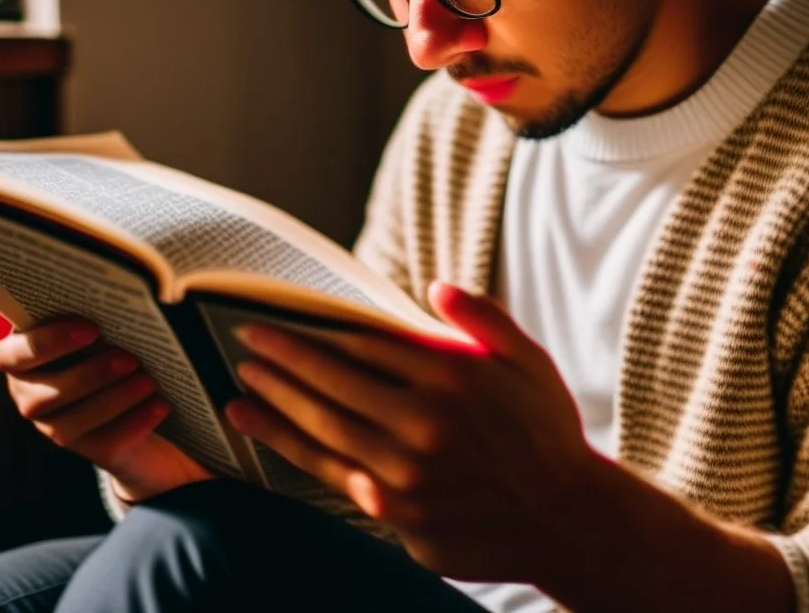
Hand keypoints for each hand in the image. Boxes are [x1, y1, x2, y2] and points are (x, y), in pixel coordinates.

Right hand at [0, 293, 211, 502]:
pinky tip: (161, 406)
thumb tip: (47, 268)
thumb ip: (75, 300)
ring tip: (148, 380)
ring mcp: (58, 428)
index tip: (89, 326)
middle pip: (37, 395)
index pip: (10, 354)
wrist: (157, 402)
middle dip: (84, 375)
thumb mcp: (103, 319)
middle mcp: (30, 395)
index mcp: (22, 357)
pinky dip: (134, 423)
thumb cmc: (119, 340)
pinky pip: (106, 444)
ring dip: (111, 400)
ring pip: (69, 424)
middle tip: (128, 356)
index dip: (44, 342)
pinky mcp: (93, 451)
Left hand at [222, 281, 597, 582]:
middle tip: (245, 340)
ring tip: (240, 384)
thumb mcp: (527, 362)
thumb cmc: (546, 432)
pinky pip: (334, 475)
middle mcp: (425, 424)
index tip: (276, 318)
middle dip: (283, 359)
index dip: (313, 330)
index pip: (364, 345)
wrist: (567, 521)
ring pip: (323, 430)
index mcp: (453, 378)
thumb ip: (482, 320)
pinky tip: (262, 432)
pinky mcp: (400, 513)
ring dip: (275, 403)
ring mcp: (408, 474)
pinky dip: (292, 450)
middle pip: (333, 383)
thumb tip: (434, 288)